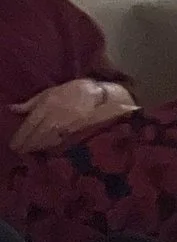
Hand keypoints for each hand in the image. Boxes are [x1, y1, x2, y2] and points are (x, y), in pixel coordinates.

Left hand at [9, 78, 134, 153]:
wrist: (99, 95)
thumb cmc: (72, 91)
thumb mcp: (50, 92)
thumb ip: (31, 103)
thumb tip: (12, 109)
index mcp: (46, 105)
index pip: (29, 125)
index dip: (20, 136)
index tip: (14, 145)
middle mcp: (55, 116)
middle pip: (36, 135)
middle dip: (27, 144)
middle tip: (19, 151)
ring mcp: (65, 125)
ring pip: (46, 140)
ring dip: (37, 147)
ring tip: (30, 151)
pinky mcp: (75, 131)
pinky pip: (58, 142)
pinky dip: (50, 147)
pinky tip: (45, 149)